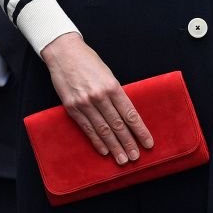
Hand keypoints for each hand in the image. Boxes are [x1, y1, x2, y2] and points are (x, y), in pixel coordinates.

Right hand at [41, 33, 153, 165]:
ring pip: (103, 130)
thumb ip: (116, 93)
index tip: (148, 142)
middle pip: (117, 125)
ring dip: (114, 147)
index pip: (130, 114)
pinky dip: (96, 141)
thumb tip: (126, 114)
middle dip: (128, 143)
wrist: (65, 53)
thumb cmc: (89, 62)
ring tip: (122, 159)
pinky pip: (87, 128)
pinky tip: (104, 150)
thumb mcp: (108, 74)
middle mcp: (99, 96)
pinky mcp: (72, 108)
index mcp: (112, 86)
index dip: (140, 130)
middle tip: (136, 157)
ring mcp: (85, 103)